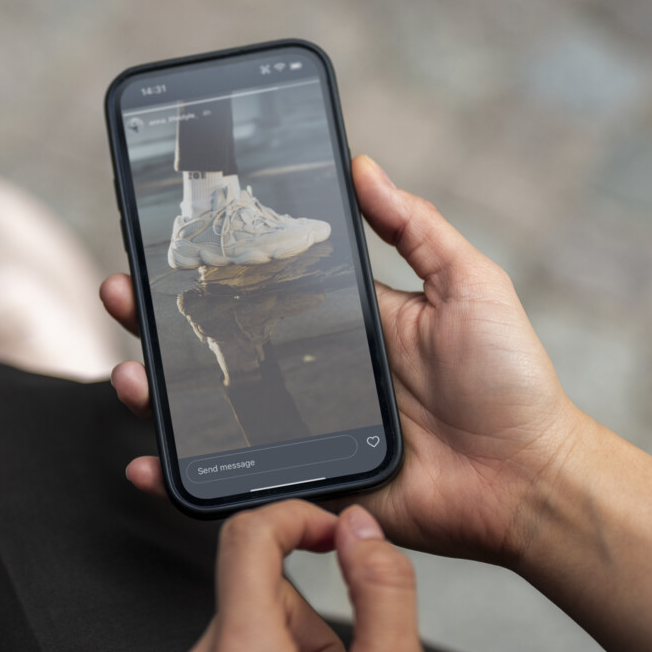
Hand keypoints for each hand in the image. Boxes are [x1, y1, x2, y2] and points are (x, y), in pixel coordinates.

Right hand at [101, 155, 584, 563]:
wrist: (528, 478)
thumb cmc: (511, 383)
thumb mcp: (469, 285)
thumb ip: (416, 228)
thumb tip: (363, 165)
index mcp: (346, 323)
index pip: (261, 286)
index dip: (211, 268)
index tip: (165, 243)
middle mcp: (314, 374)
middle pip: (219, 344)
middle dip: (160, 322)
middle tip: (123, 298)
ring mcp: (304, 433)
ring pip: (212, 412)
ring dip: (158, 394)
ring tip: (131, 376)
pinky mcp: (306, 486)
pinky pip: (235, 482)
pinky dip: (184, 479)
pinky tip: (149, 464)